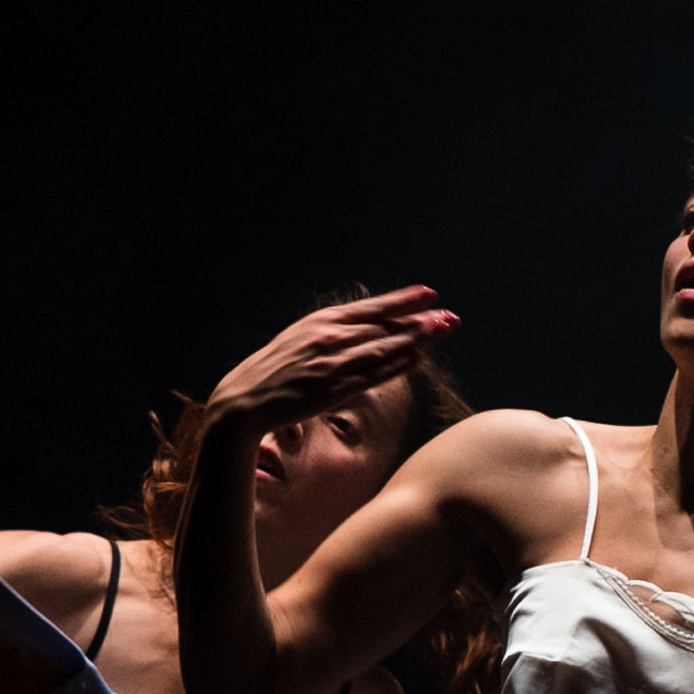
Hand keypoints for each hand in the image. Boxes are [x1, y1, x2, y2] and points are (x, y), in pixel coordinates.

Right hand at [210, 286, 458, 440]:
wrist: (244, 399)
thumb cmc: (275, 370)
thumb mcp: (301, 339)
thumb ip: (333, 332)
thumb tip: (367, 328)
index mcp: (321, 322)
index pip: (371, 308)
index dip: (402, 300)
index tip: (430, 294)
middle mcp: (328, 338)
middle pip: (383, 326)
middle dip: (419, 320)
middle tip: (449, 316)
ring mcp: (330, 364)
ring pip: (382, 347)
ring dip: (415, 338)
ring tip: (442, 331)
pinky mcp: (330, 390)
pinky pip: (370, 376)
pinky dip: (396, 365)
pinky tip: (417, 357)